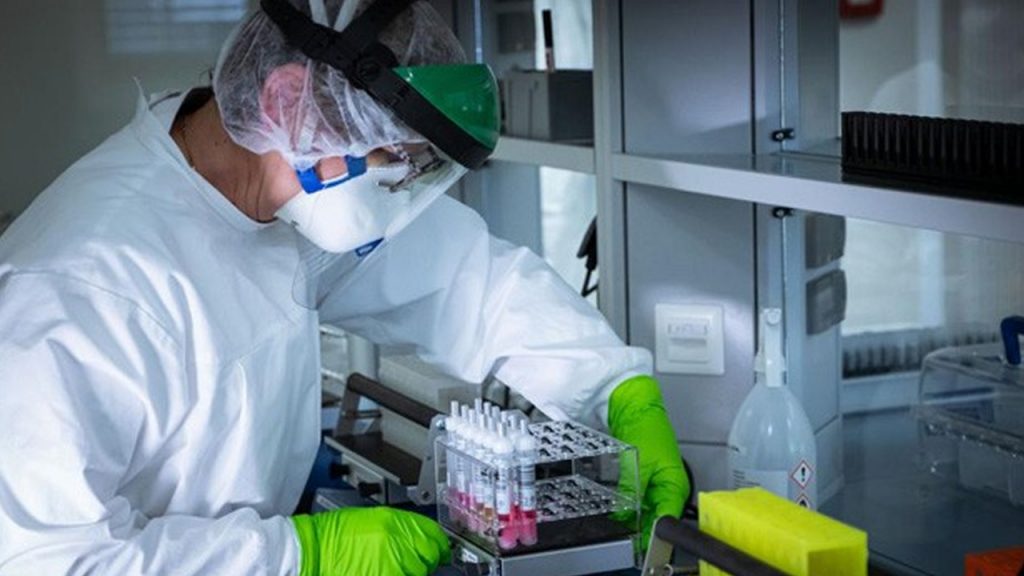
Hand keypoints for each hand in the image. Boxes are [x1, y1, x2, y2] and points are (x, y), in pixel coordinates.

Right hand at [291, 507, 449, 575]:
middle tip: (415, 561)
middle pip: (430, 556)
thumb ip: (399, 529)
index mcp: (393, 522)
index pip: (433, 535)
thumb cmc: (332, 536)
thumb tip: (419, 539)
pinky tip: (387, 570)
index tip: (442, 550)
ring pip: (418, 573)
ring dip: (412, 572)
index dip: (439, 544)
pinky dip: (401, 574)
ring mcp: (392, 566)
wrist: (309, 552)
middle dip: (425, 560)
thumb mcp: (371, 520)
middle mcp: (396, 543)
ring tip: (391, 567)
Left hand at [608, 375, 689, 548]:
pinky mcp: (642, 477)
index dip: (655, 533)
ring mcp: (654, 482)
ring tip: (618, 523)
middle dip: (641, 527)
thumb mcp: (639, 464)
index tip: (641, 544)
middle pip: (656, 517)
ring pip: (644, 509)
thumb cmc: (647, 428)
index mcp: (675, 485)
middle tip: (625, 537)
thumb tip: (624, 513)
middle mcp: (667, 487)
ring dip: (632, 516)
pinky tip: (615, 508)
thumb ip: (632, 490)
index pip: (667, 518)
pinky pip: (635, 497)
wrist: (634, 408)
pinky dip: (626, 503)